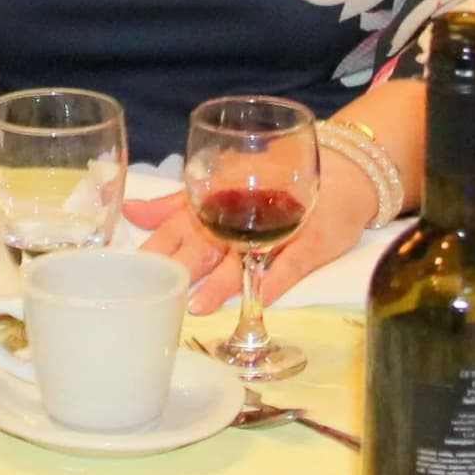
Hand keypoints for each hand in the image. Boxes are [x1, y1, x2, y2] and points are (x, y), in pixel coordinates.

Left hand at [152, 161, 380, 315]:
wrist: (344, 170)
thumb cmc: (273, 179)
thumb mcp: (219, 186)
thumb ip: (175, 204)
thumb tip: (130, 212)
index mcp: (216, 198)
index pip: (179, 223)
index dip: (158, 246)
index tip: (134, 269)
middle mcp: (243, 212)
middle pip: (207, 241)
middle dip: (183, 265)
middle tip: (161, 288)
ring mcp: (279, 227)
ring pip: (245, 256)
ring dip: (222, 281)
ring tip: (199, 304)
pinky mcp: (311, 242)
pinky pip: (290, 263)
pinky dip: (273, 281)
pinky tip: (257, 298)